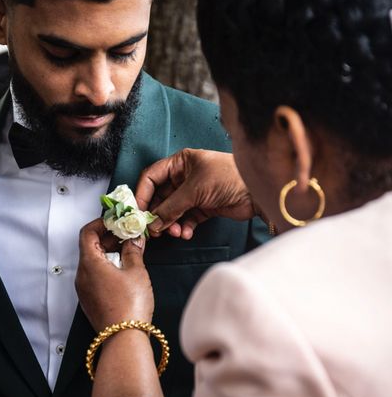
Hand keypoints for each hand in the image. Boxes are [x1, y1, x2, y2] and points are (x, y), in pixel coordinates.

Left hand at [75, 219, 153, 331]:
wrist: (123, 338)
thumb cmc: (129, 305)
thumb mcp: (136, 271)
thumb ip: (134, 251)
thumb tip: (133, 240)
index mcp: (89, 263)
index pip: (87, 232)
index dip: (102, 223)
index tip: (117, 221)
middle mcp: (82, 275)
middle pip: (89, 247)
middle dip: (108, 238)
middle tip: (127, 235)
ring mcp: (84, 289)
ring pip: (92, 262)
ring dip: (108, 253)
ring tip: (129, 251)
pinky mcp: (90, 300)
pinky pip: (94, 276)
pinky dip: (107, 267)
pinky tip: (124, 270)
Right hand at [136, 148, 257, 239]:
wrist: (258, 191)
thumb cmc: (227, 178)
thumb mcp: (194, 190)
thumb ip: (170, 207)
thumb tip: (152, 224)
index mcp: (180, 162)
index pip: (151, 177)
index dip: (142, 193)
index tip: (138, 211)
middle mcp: (184, 176)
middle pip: (160, 197)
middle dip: (158, 214)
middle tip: (154, 229)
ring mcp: (194, 193)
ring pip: (173, 210)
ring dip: (171, 223)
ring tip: (174, 233)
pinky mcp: (204, 207)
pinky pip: (186, 219)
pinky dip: (184, 227)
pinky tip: (186, 233)